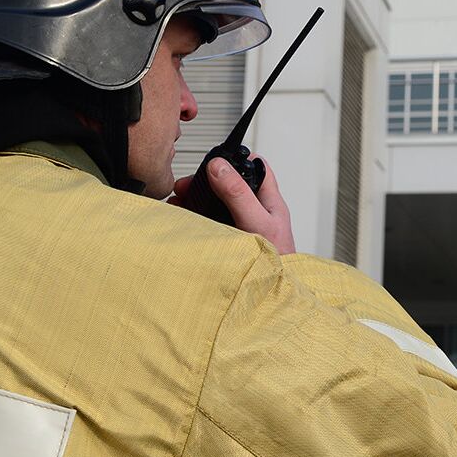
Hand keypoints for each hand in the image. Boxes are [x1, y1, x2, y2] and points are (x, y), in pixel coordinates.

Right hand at [170, 155, 295, 254]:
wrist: (270, 298)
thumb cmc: (277, 264)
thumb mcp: (257, 221)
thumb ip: (238, 194)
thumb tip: (219, 167)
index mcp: (269, 201)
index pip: (257, 168)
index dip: (238, 159)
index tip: (215, 159)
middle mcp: (256, 212)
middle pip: (230, 185)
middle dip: (206, 181)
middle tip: (185, 185)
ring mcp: (243, 227)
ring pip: (218, 205)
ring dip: (198, 200)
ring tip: (179, 201)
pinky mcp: (231, 242)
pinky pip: (211, 224)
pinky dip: (196, 219)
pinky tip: (184, 219)